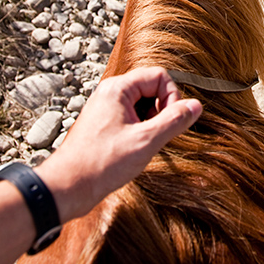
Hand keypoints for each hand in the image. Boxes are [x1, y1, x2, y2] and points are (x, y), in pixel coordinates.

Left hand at [36, 68, 201, 223]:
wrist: (66, 187)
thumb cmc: (101, 163)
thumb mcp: (145, 142)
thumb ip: (173, 121)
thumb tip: (196, 106)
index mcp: (118, 89)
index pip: (159, 76)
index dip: (172, 97)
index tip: (170, 121)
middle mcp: (110, 93)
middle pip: (151, 88)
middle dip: (162, 111)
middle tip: (155, 135)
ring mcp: (106, 109)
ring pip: (143, 105)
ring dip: (151, 123)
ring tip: (143, 145)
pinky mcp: (104, 125)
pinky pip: (132, 118)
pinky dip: (140, 131)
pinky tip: (133, 151)